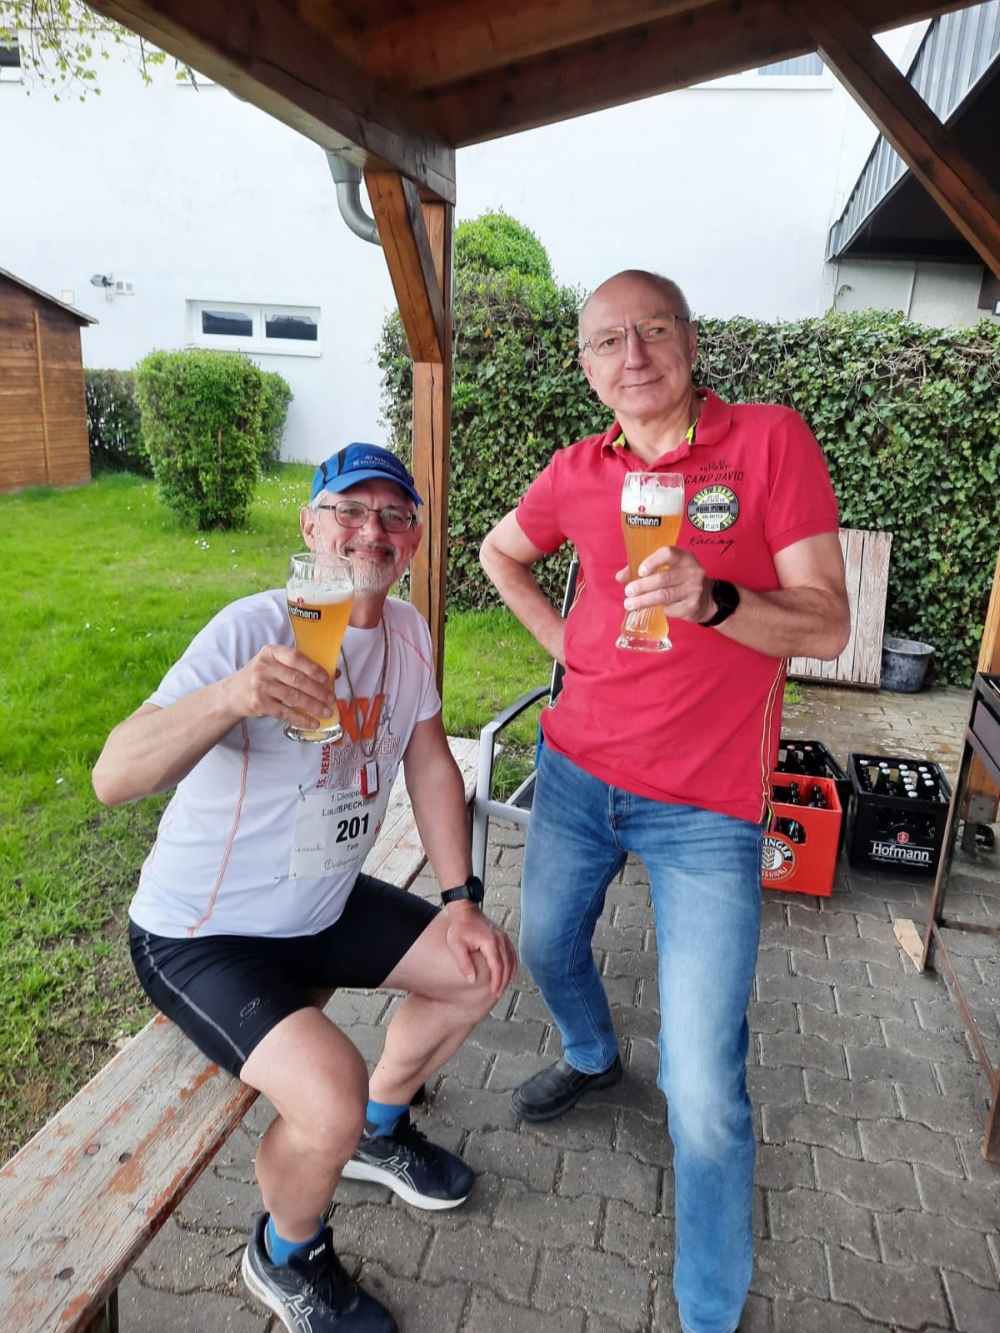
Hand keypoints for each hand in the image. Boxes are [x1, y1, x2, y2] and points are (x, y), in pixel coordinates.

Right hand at [222, 644, 336, 727]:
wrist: (233, 693)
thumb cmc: (261, 676)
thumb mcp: (275, 664)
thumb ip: (301, 666)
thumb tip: (335, 673)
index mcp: (271, 653)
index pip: (295, 657)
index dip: (312, 668)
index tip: (326, 677)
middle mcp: (264, 667)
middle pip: (297, 679)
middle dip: (318, 691)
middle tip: (331, 698)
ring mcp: (260, 686)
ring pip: (293, 697)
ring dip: (313, 706)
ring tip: (326, 712)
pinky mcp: (259, 704)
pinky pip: (285, 713)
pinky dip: (301, 719)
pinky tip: (313, 723)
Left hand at [444, 902, 517, 996]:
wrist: (465, 910)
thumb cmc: (459, 927)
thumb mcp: (457, 946)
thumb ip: (464, 964)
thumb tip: (472, 980)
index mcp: (490, 943)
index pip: (498, 967)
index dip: (497, 981)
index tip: (495, 992)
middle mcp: (500, 940)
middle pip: (507, 965)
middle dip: (504, 981)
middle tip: (498, 993)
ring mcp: (503, 937)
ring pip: (512, 959)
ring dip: (509, 974)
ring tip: (503, 986)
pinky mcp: (502, 936)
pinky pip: (512, 952)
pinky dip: (512, 963)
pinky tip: (510, 971)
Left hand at [616, 546, 714, 624]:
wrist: (707, 600)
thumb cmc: (681, 581)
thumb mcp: (668, 570)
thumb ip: (644, 570)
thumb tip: (620, 576)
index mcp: (685, 558)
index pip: (669, 554)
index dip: (653, 561)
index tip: (640, 571)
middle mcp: (692, 571)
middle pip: (663, 578)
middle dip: (642, 586)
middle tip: (628, 591)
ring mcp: (694, 589)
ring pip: (664, 595)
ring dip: (644, 600)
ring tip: (630, 604)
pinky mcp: (692, 606)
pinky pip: (670, 608)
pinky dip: (656, 609)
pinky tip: (647, 610)